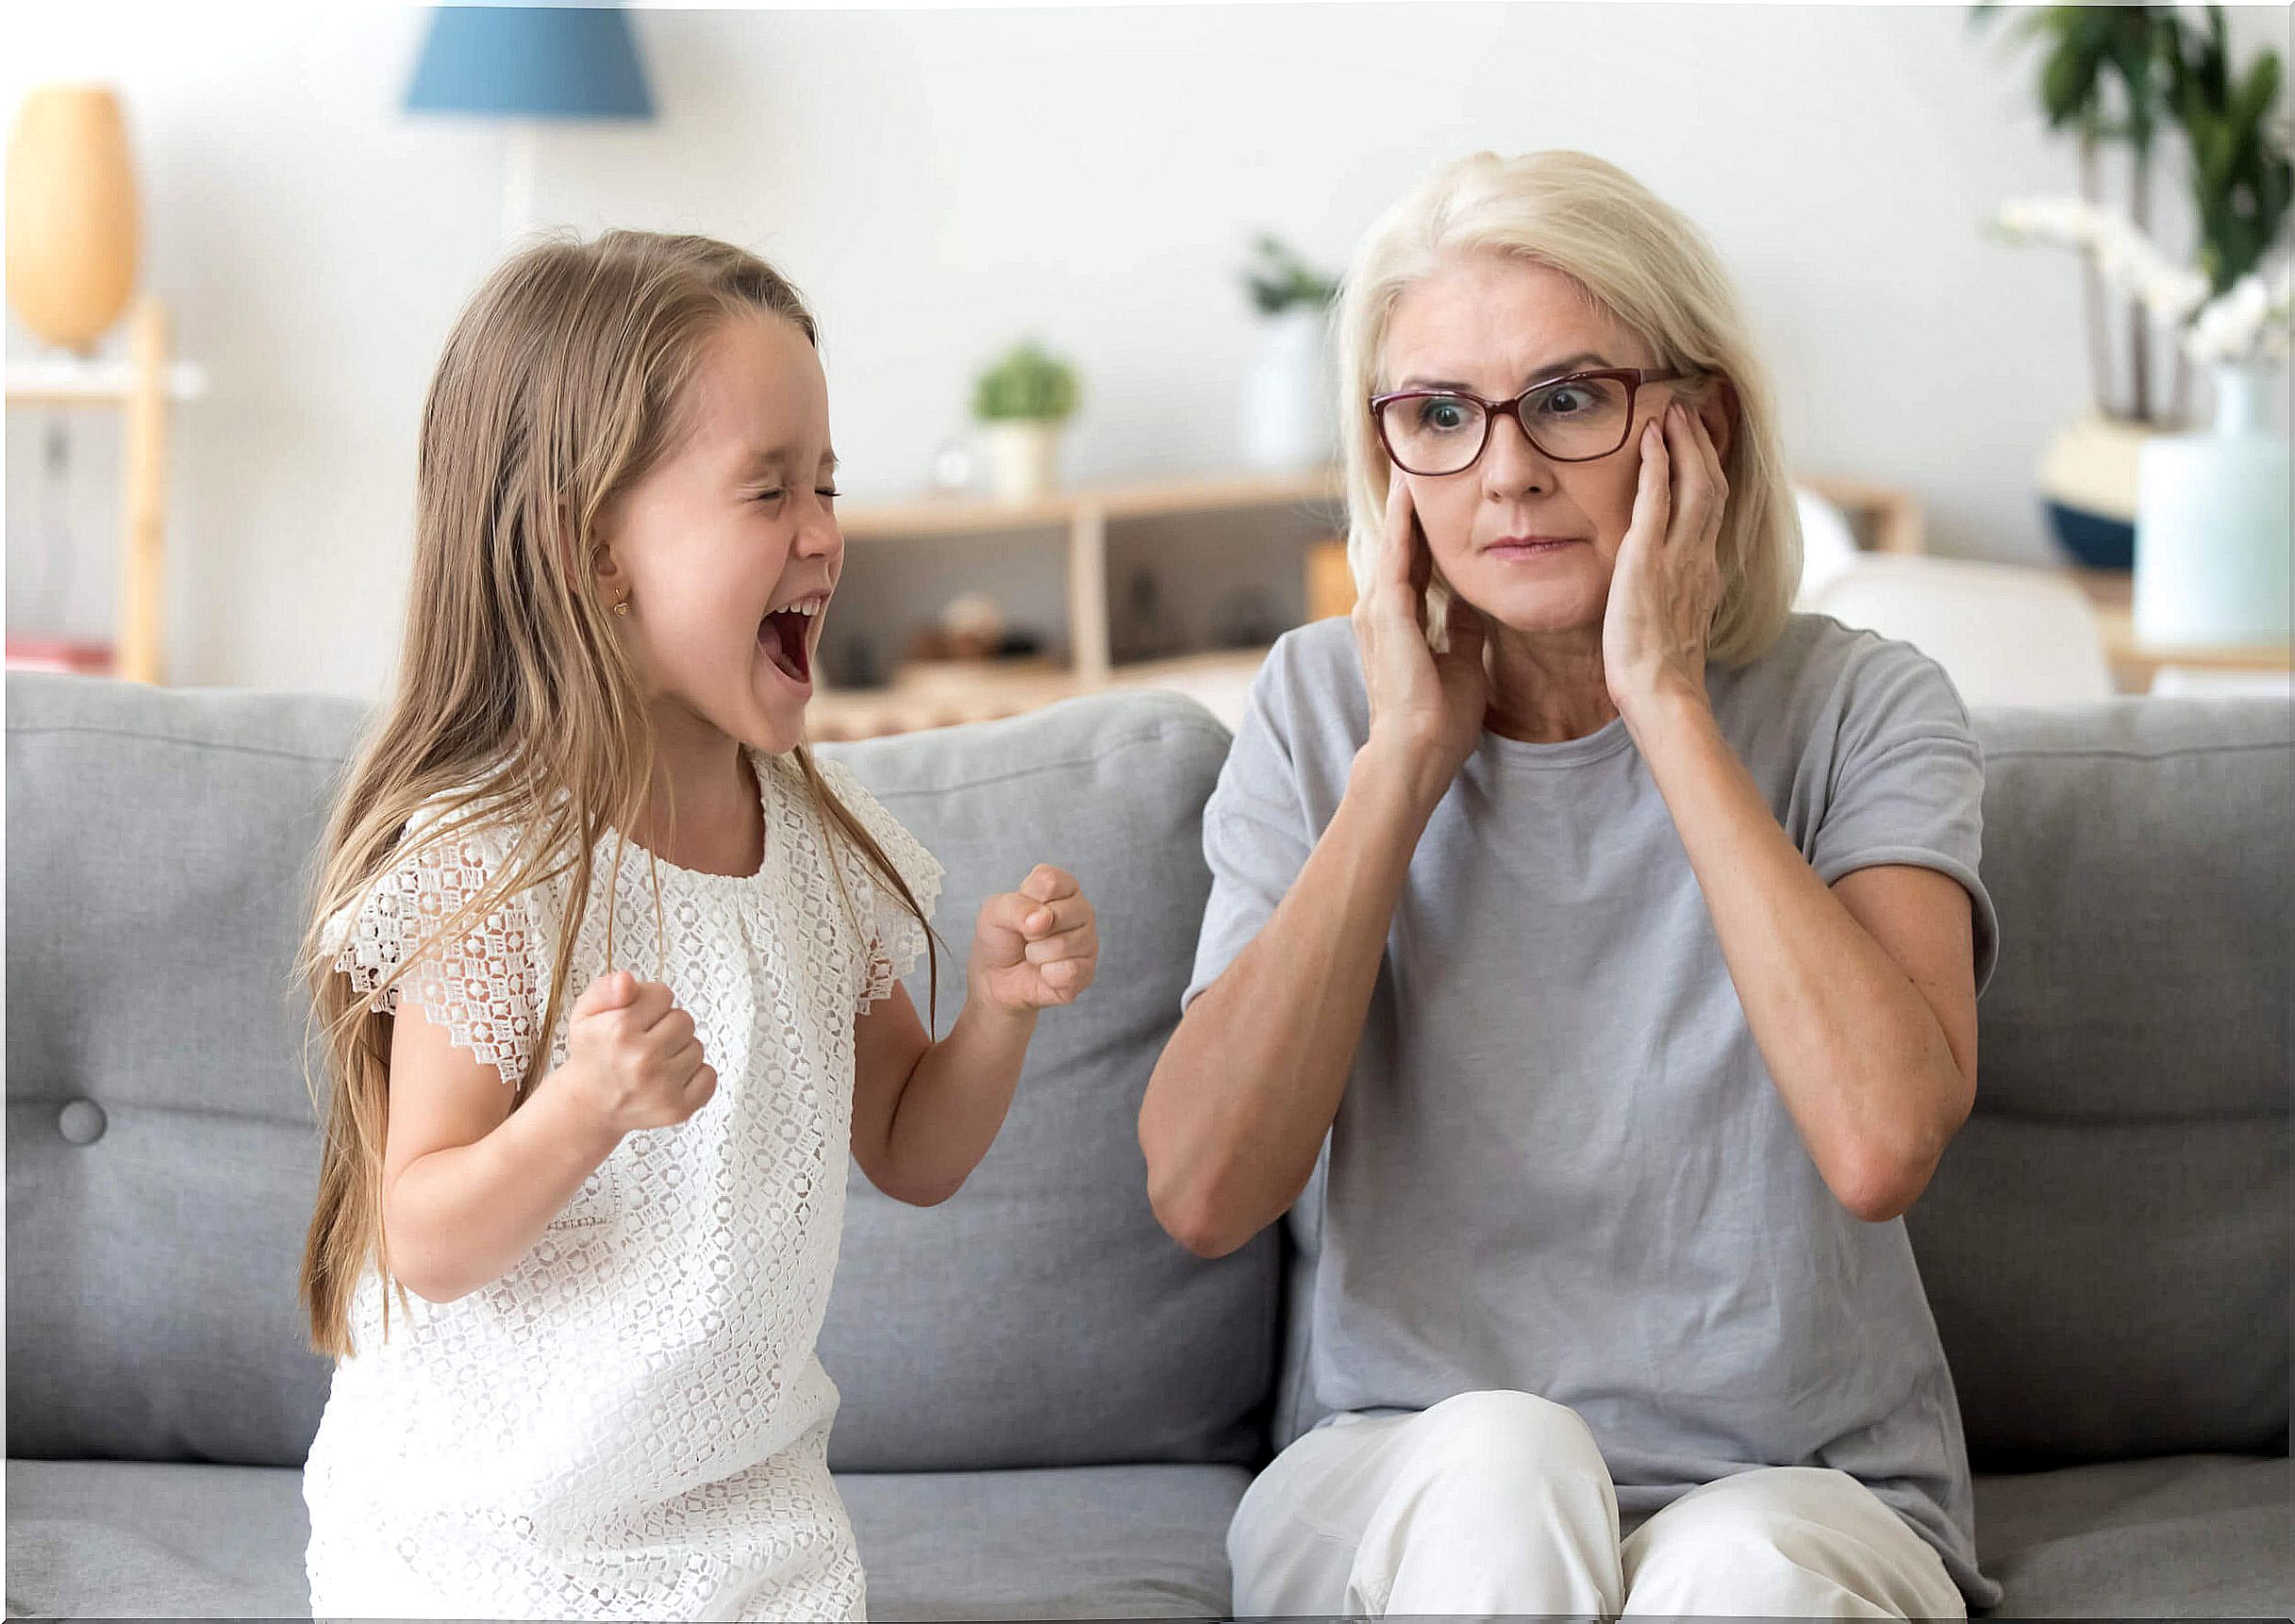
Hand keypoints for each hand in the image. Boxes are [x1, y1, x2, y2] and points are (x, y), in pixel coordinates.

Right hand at [557, 971, 716, 1133]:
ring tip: (652, 1062)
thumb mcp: (586, 1013)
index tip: (635, 1020)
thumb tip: (626, 980)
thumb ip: (605, 988)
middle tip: (643, 1042)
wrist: (589, 1106)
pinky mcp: (677, 1109)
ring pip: (697, 1047)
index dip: (649, 1003)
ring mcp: (661, 1087)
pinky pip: (709, 1075)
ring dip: (678, 1051)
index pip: (663, 994)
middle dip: (666, 1026)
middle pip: (684, 1019)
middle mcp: (641, 1059)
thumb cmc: (593, 1053)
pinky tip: (668, 1079)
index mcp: (618, 1030)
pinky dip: (694, 1075)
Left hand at [971, 864, 1097, 1012]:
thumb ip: (1016, 907)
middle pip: (1058, 915)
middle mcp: (1081, 911)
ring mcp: (1087, 941)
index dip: (1027, 898)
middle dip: (1030, 931)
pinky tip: (1045, 973)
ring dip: (1036, 955)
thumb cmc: (1000, 937)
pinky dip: (1047, 975)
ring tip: (1034, 955)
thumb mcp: (995, 912)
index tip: (1020, 910)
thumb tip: (1043, 919)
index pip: (1051, 882)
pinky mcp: (1086, 971)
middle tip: (1026, 937)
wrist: (996, 977)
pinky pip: (1069, 971)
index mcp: (1064, 887)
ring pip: (1062, 945)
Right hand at [1353, 477, 1488, 803]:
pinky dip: (1403, 522)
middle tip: (1412, 457)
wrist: (1416, 753)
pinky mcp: (1387, 612)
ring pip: (1393, 542)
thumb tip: (1469, 602)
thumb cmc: (1439, 721)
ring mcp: (1378, 609)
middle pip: (1397, 544)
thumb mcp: (1463, 663)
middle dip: (1406, 503)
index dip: (1421, 528)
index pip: (1412, 563)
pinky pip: (1396, 555)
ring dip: (1402, 502)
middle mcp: (1380, 610)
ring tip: (1410, 460)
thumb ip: (1460, 630)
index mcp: (1399, 623)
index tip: (1434, 493)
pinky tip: (1411, 490)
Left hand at [1604, 399, 1725, 715]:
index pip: (1713, 510)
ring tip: (1673, 411)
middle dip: (1702, 444)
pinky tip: (1650, 438)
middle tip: (1689, 410)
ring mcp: (1678, 557)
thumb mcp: (1675, 626)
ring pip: (1694, 484)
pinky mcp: (1647, 560)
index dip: (1710, 472)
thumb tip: (1671, 594)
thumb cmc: (1660, 673)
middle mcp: (1700, 558)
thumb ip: (1676, 600)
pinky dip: (1657, 464)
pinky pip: (1657, 500)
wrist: (1661, 693)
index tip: (1700, 444)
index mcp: (1705, 573)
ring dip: (1685, 443)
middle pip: (1712, 486)